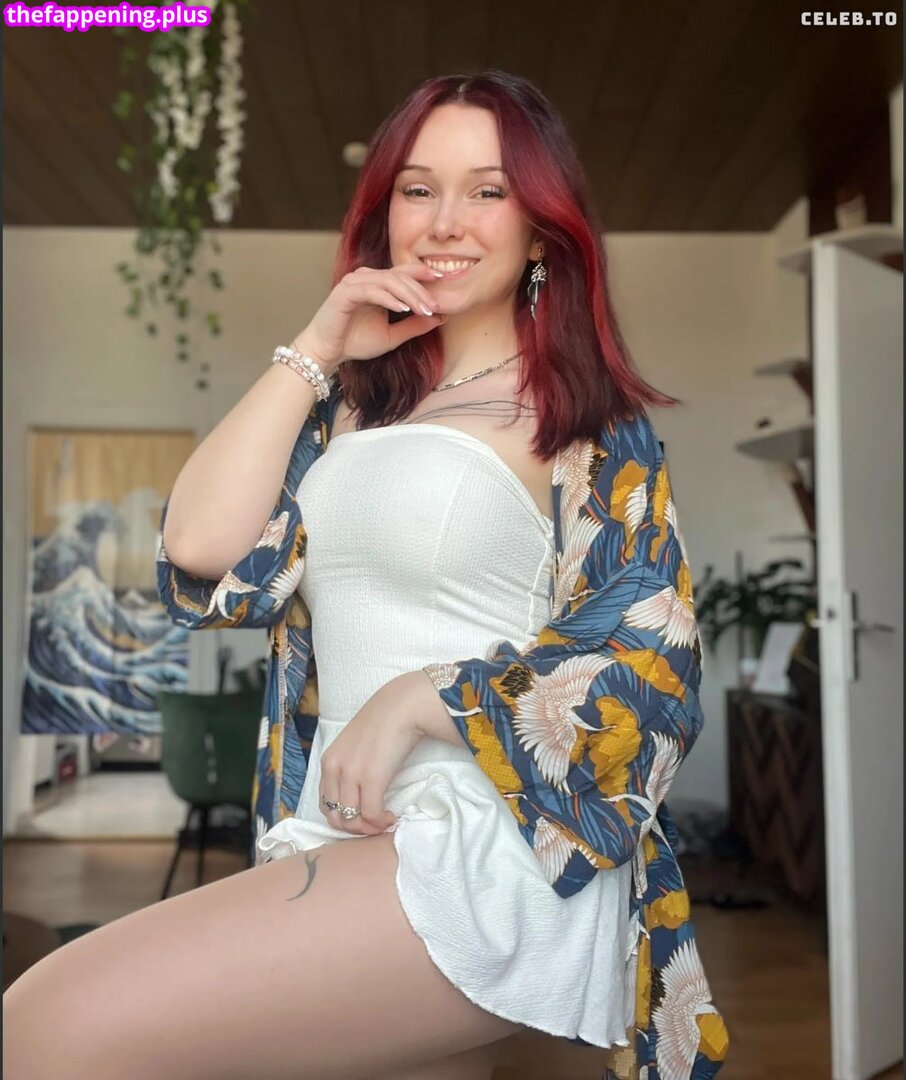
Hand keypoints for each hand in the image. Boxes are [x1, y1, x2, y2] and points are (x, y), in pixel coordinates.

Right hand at [294, 261, 445, 372]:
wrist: (327, 352)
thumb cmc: (355, 342)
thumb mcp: (392, 336)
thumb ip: (414, 326)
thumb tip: (440, 318)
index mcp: (376, 284)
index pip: (403, 273)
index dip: (422, 274)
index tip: (442, 282)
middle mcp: (365, 278)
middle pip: (399, 276)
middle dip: (420, 291)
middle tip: (435, 306)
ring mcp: (353, 282)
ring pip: (388, 281)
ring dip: (408, 295)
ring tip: (424, 309)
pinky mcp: (344, 292)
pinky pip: (371, 290)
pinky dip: (388, 298)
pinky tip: (402, 308)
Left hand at [318, 674, 424, 836]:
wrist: (402, 708)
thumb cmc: (383, 725)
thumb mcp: (354, 747)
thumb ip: (349, 768)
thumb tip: (356, 797)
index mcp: (328, 762)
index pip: (325, 805)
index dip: (343, 819)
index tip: (360, 818)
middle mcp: (335, 770)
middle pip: (335, 817)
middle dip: (354, 828)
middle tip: (372, 824)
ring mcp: (351, 775)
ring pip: (352, 820)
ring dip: (368, 828)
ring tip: (383, 820)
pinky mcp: (371, 779)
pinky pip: (371, 815)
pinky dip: (380, 822)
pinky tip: (390, 816)